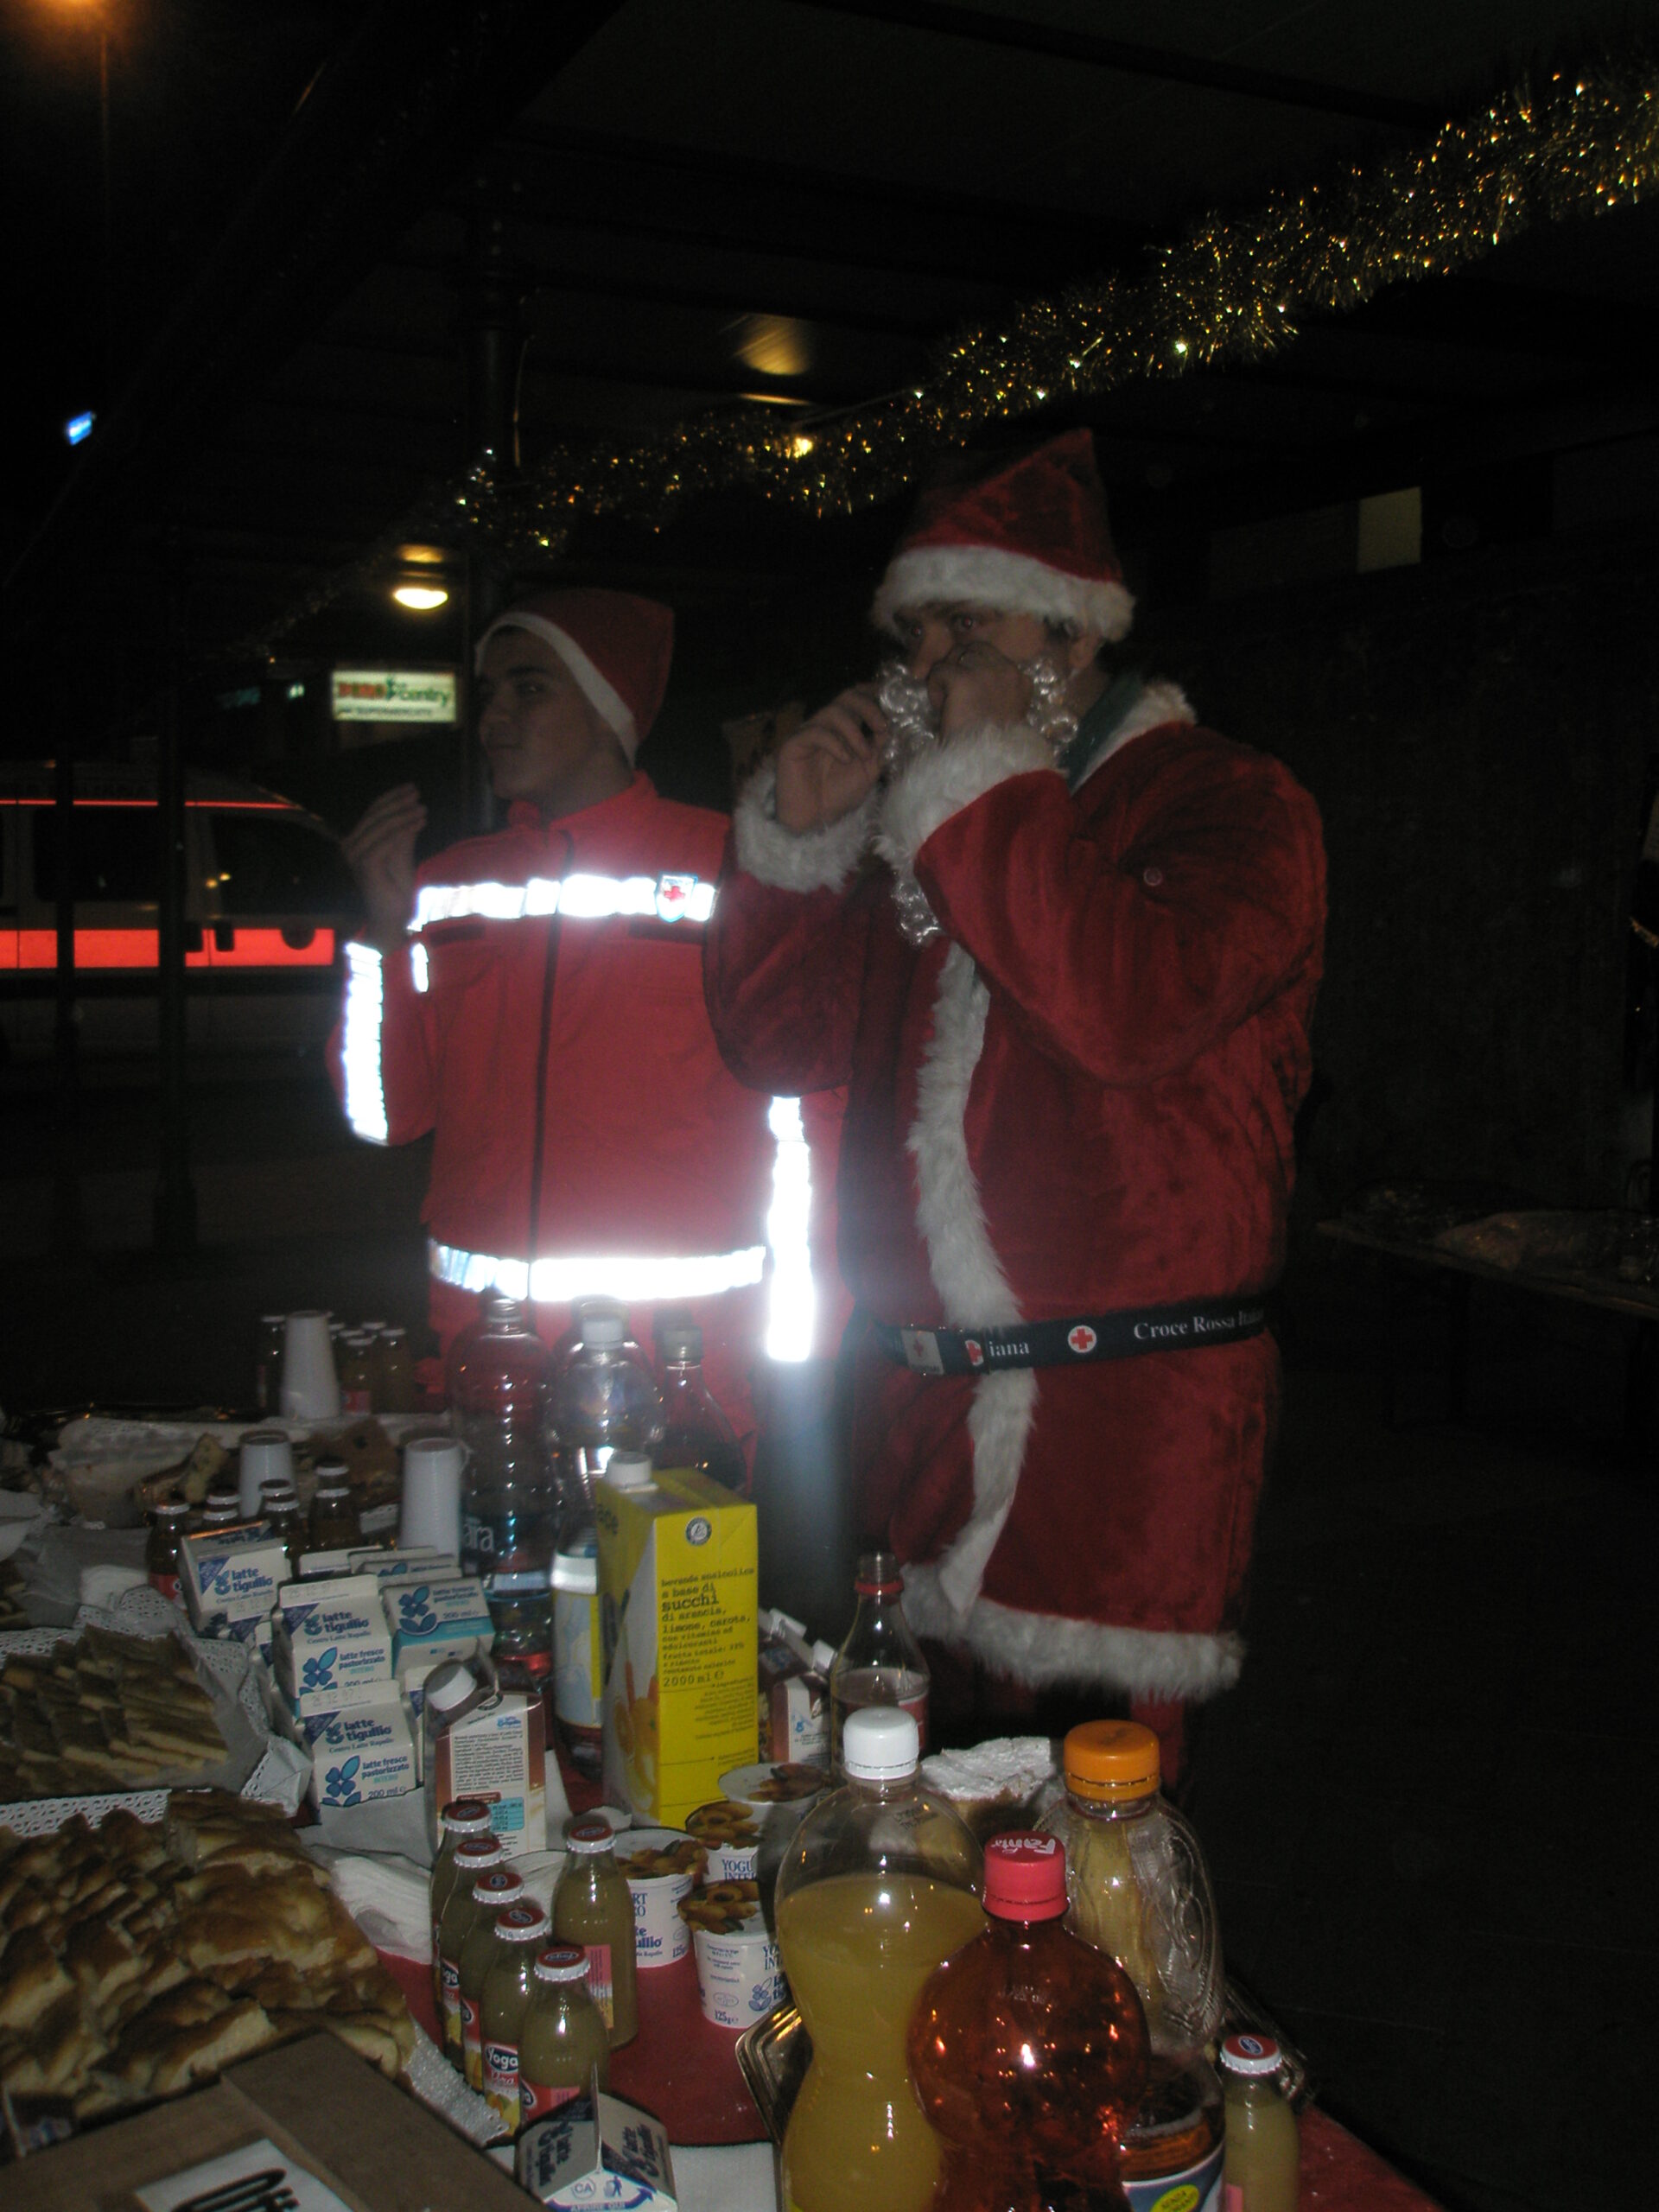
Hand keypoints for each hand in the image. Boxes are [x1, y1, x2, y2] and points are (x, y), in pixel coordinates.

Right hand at [342, 783, 425, 952]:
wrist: (393, 916)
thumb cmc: (396, 888)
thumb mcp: (401, 853)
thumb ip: (402, 833)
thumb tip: (412, 808)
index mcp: (354, 842)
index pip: (372, 813)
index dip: (391, 798)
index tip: (411, 788)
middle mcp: (349, 847)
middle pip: (375, 817)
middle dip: (398, 803)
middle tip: (418, 794)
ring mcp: (354, 857)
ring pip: (382, 827)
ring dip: (404, 815)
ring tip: (423, 809)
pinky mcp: (365, 865)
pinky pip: (387, 841)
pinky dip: (404, 830)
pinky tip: (420, 823)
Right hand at [774, 686, 886, 831]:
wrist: (814, 819)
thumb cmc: (839, 795)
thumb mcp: (869, 769)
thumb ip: (880, 747)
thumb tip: (894, 725)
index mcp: (845, 728)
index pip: (858, 698)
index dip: (875, 695)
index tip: (893, 704)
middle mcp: (827, 725)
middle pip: (847, 696)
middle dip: (868, 707)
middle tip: (882, 726)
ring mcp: (809, 732)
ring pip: (833, 711)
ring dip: (854, 732)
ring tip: (863, 754)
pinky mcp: (794, 744)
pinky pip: (816, 732)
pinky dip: (835, 744)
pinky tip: (845, 759)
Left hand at [929, 639, 1031, 739]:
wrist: (986, 766)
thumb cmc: (994, 749)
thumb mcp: (1005, 715)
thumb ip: (998, 693)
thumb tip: (973, 681)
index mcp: (1022, 681)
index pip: (992, 656)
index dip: (975, 670)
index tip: (970, 695)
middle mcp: (1008, 671)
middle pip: (973, 649)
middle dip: (959, 666)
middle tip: (953, 695)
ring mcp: (986, 672)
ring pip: (955, 657)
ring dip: (947, 677)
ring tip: (948, 703)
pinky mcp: (962, 679)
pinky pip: (938, 671)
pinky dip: (934, 689)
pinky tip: (941, 709)